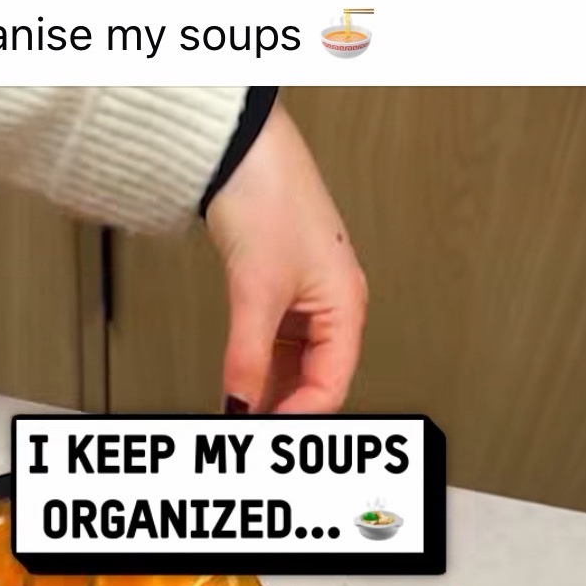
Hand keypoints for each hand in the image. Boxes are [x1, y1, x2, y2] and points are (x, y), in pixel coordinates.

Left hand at [205, 101, 367, 414]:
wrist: (240, 148)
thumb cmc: (269, 194)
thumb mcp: (256, 288)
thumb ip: (247, 355)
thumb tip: (240, 403)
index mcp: (346, 305)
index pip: (330, 385)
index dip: (300, 417)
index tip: (265, 438)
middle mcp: (333, 305)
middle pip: (316, 380)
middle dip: (285, 412)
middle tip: (253, 437)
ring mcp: (306, 298)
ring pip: (293, 366)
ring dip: (269, 394)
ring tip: (243, 419)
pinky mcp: (280, 289)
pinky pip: (275, 344)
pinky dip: (257, 369)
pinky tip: (238, 386)